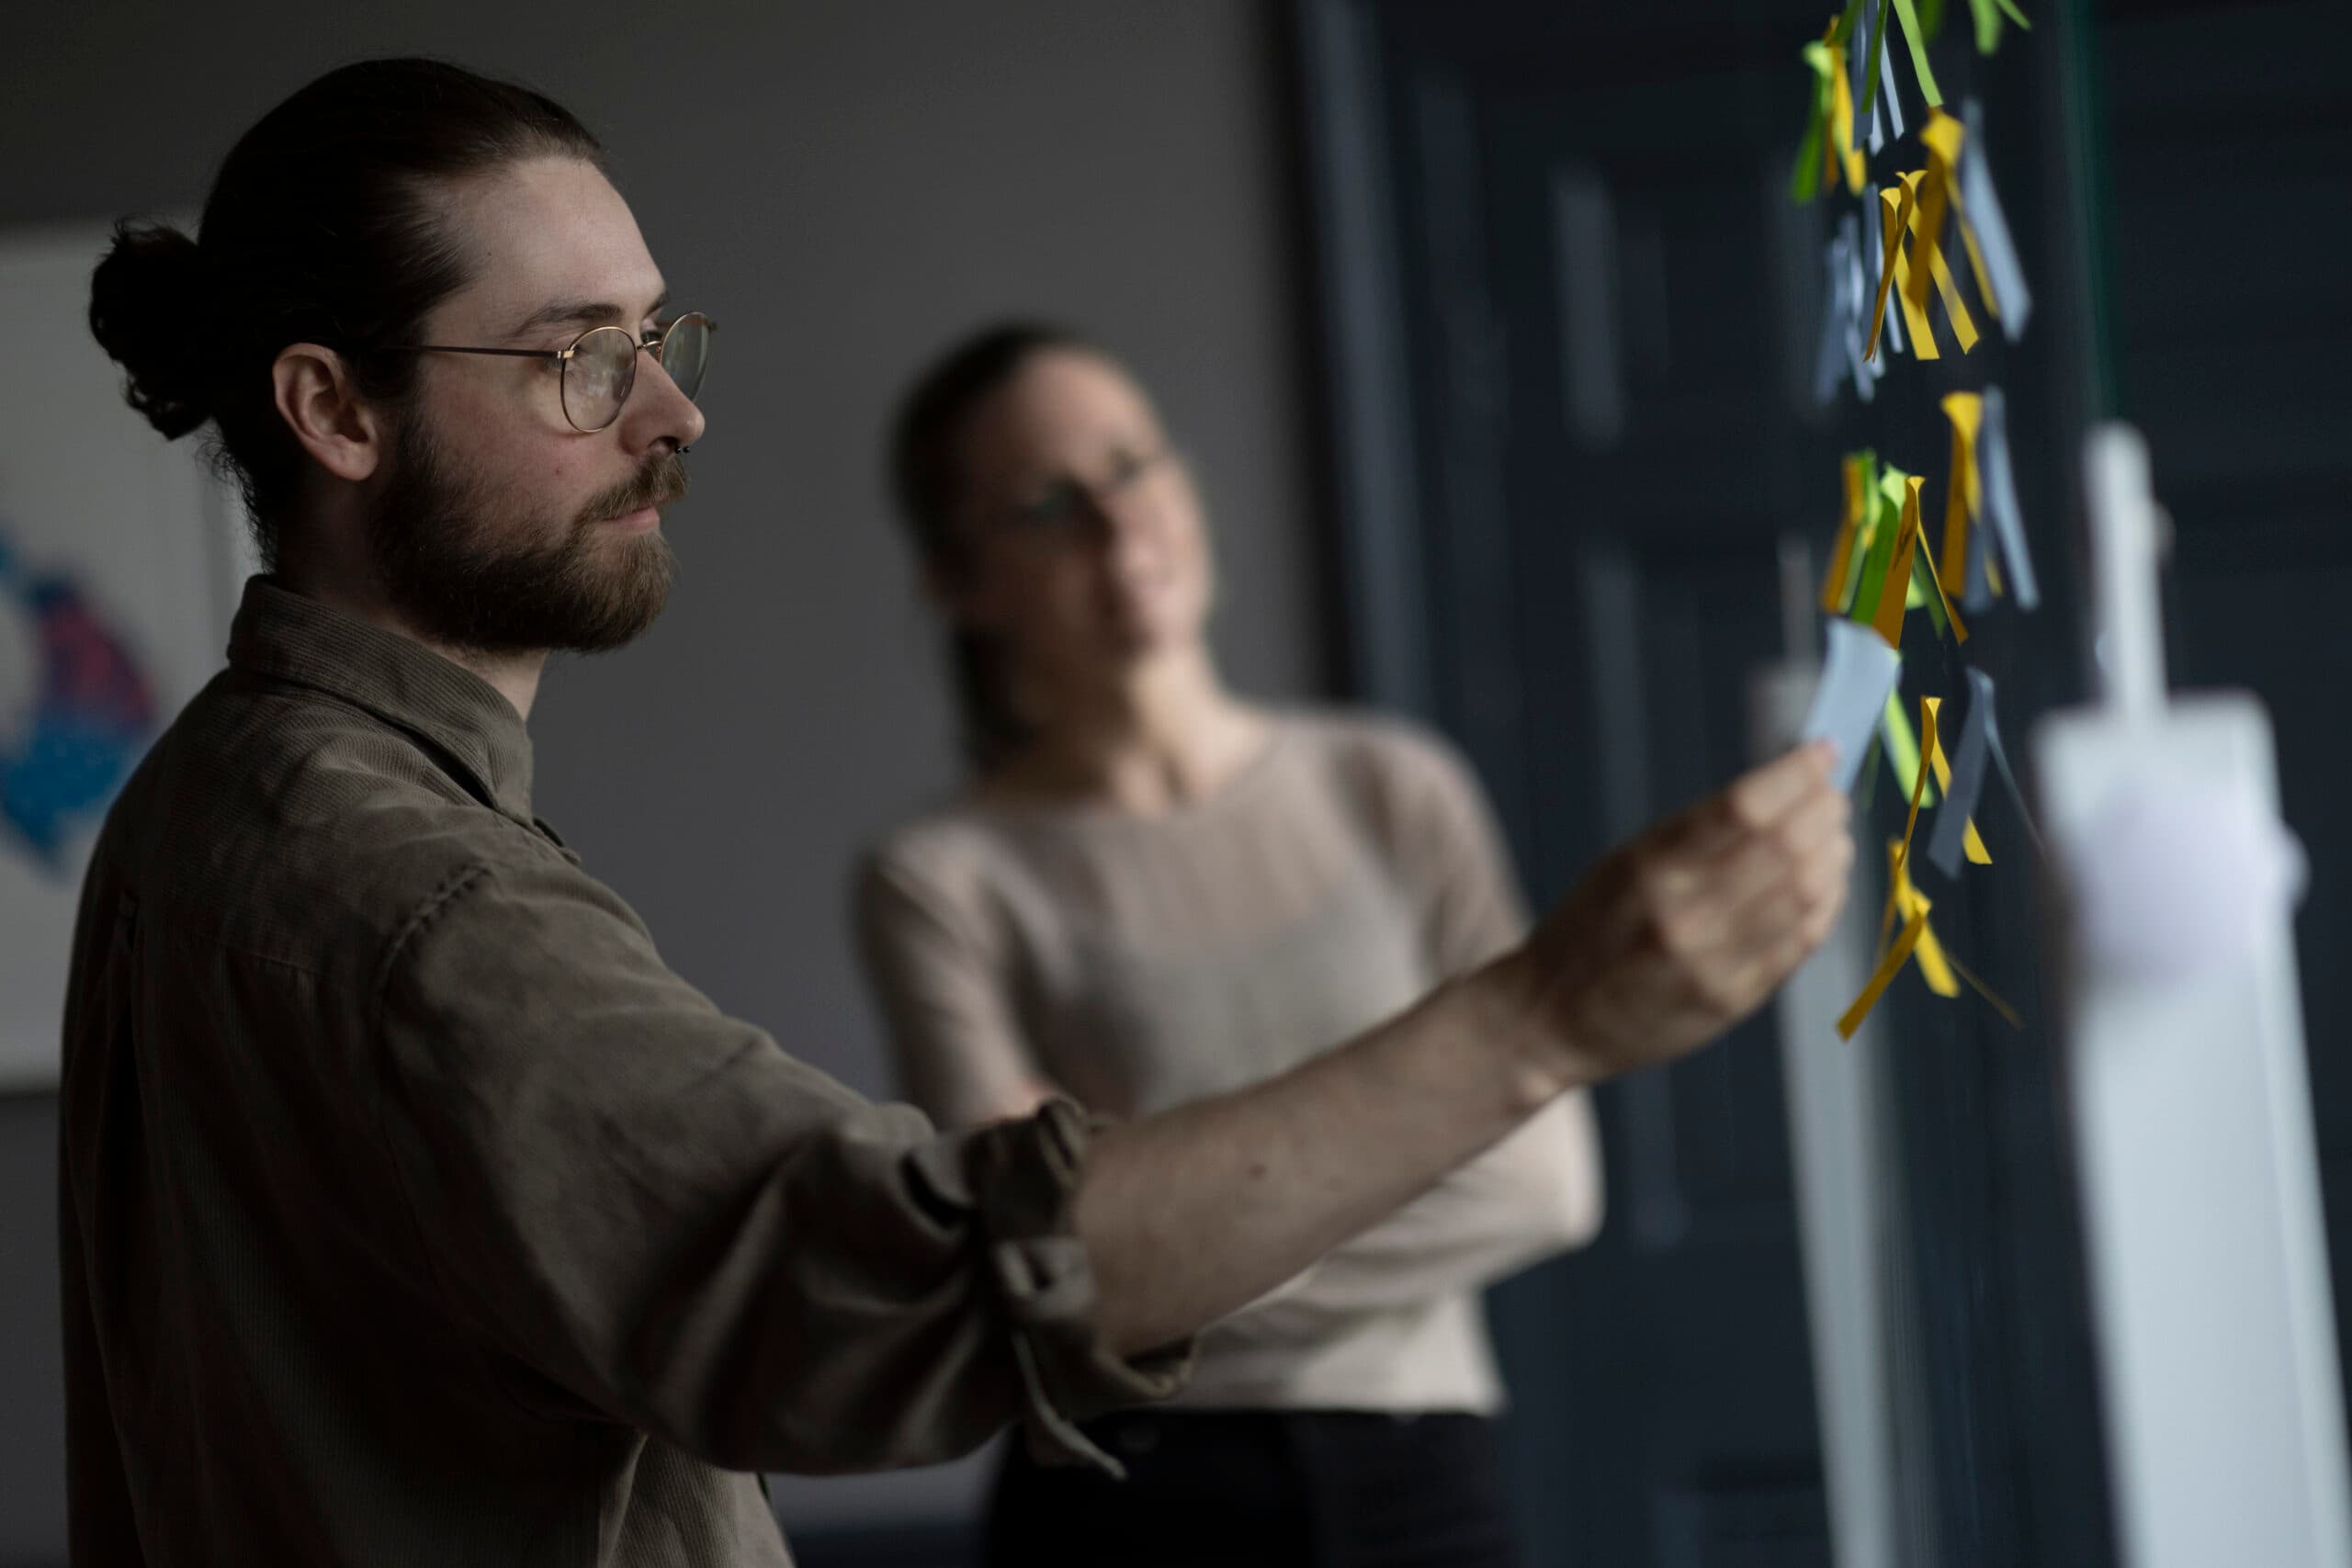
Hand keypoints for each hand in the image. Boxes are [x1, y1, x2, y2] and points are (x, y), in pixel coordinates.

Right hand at [1491, 740, 1853, 1091]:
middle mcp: (1683, 916)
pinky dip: (1826, 904)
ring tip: (1835, 838)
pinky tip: (1827, 884)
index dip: (1797, 774)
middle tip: (1833, 796)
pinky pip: (1800, 942)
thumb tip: (1785, 788)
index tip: (1822, 751)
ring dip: (1832, 856)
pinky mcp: (1734, 1001)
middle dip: (1823, 811)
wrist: (1552, 1018)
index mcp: (1649, 867)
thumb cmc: (1592, 928)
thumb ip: (1699, 833)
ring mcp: (1712, 963)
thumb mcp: (1626, 863)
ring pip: (1805, 895)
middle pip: (1786, 848)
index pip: (1744, 807)